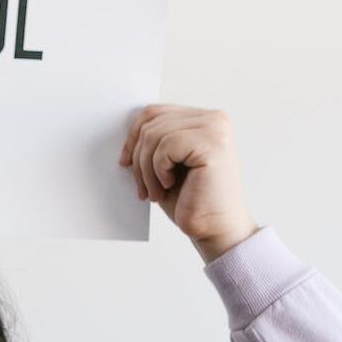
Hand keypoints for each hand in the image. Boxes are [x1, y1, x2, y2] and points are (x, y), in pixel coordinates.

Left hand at [118, 104, 256, 254]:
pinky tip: (169, 185)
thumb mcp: (165, 164)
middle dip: (138, 157)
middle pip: (152, 122)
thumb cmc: (190, 200)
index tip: (125, 163)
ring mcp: (215, 129)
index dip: (133, 136)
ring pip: (155, 134)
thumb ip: (154, 141)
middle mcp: (213, 119)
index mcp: (202, 120)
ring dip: (146, 169)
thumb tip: (126, 131)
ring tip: (155, 192)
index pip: (154, 112)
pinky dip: (159, 170)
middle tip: (142, 187)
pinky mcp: (213, 144)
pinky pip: (166, 146)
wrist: (214, 230)